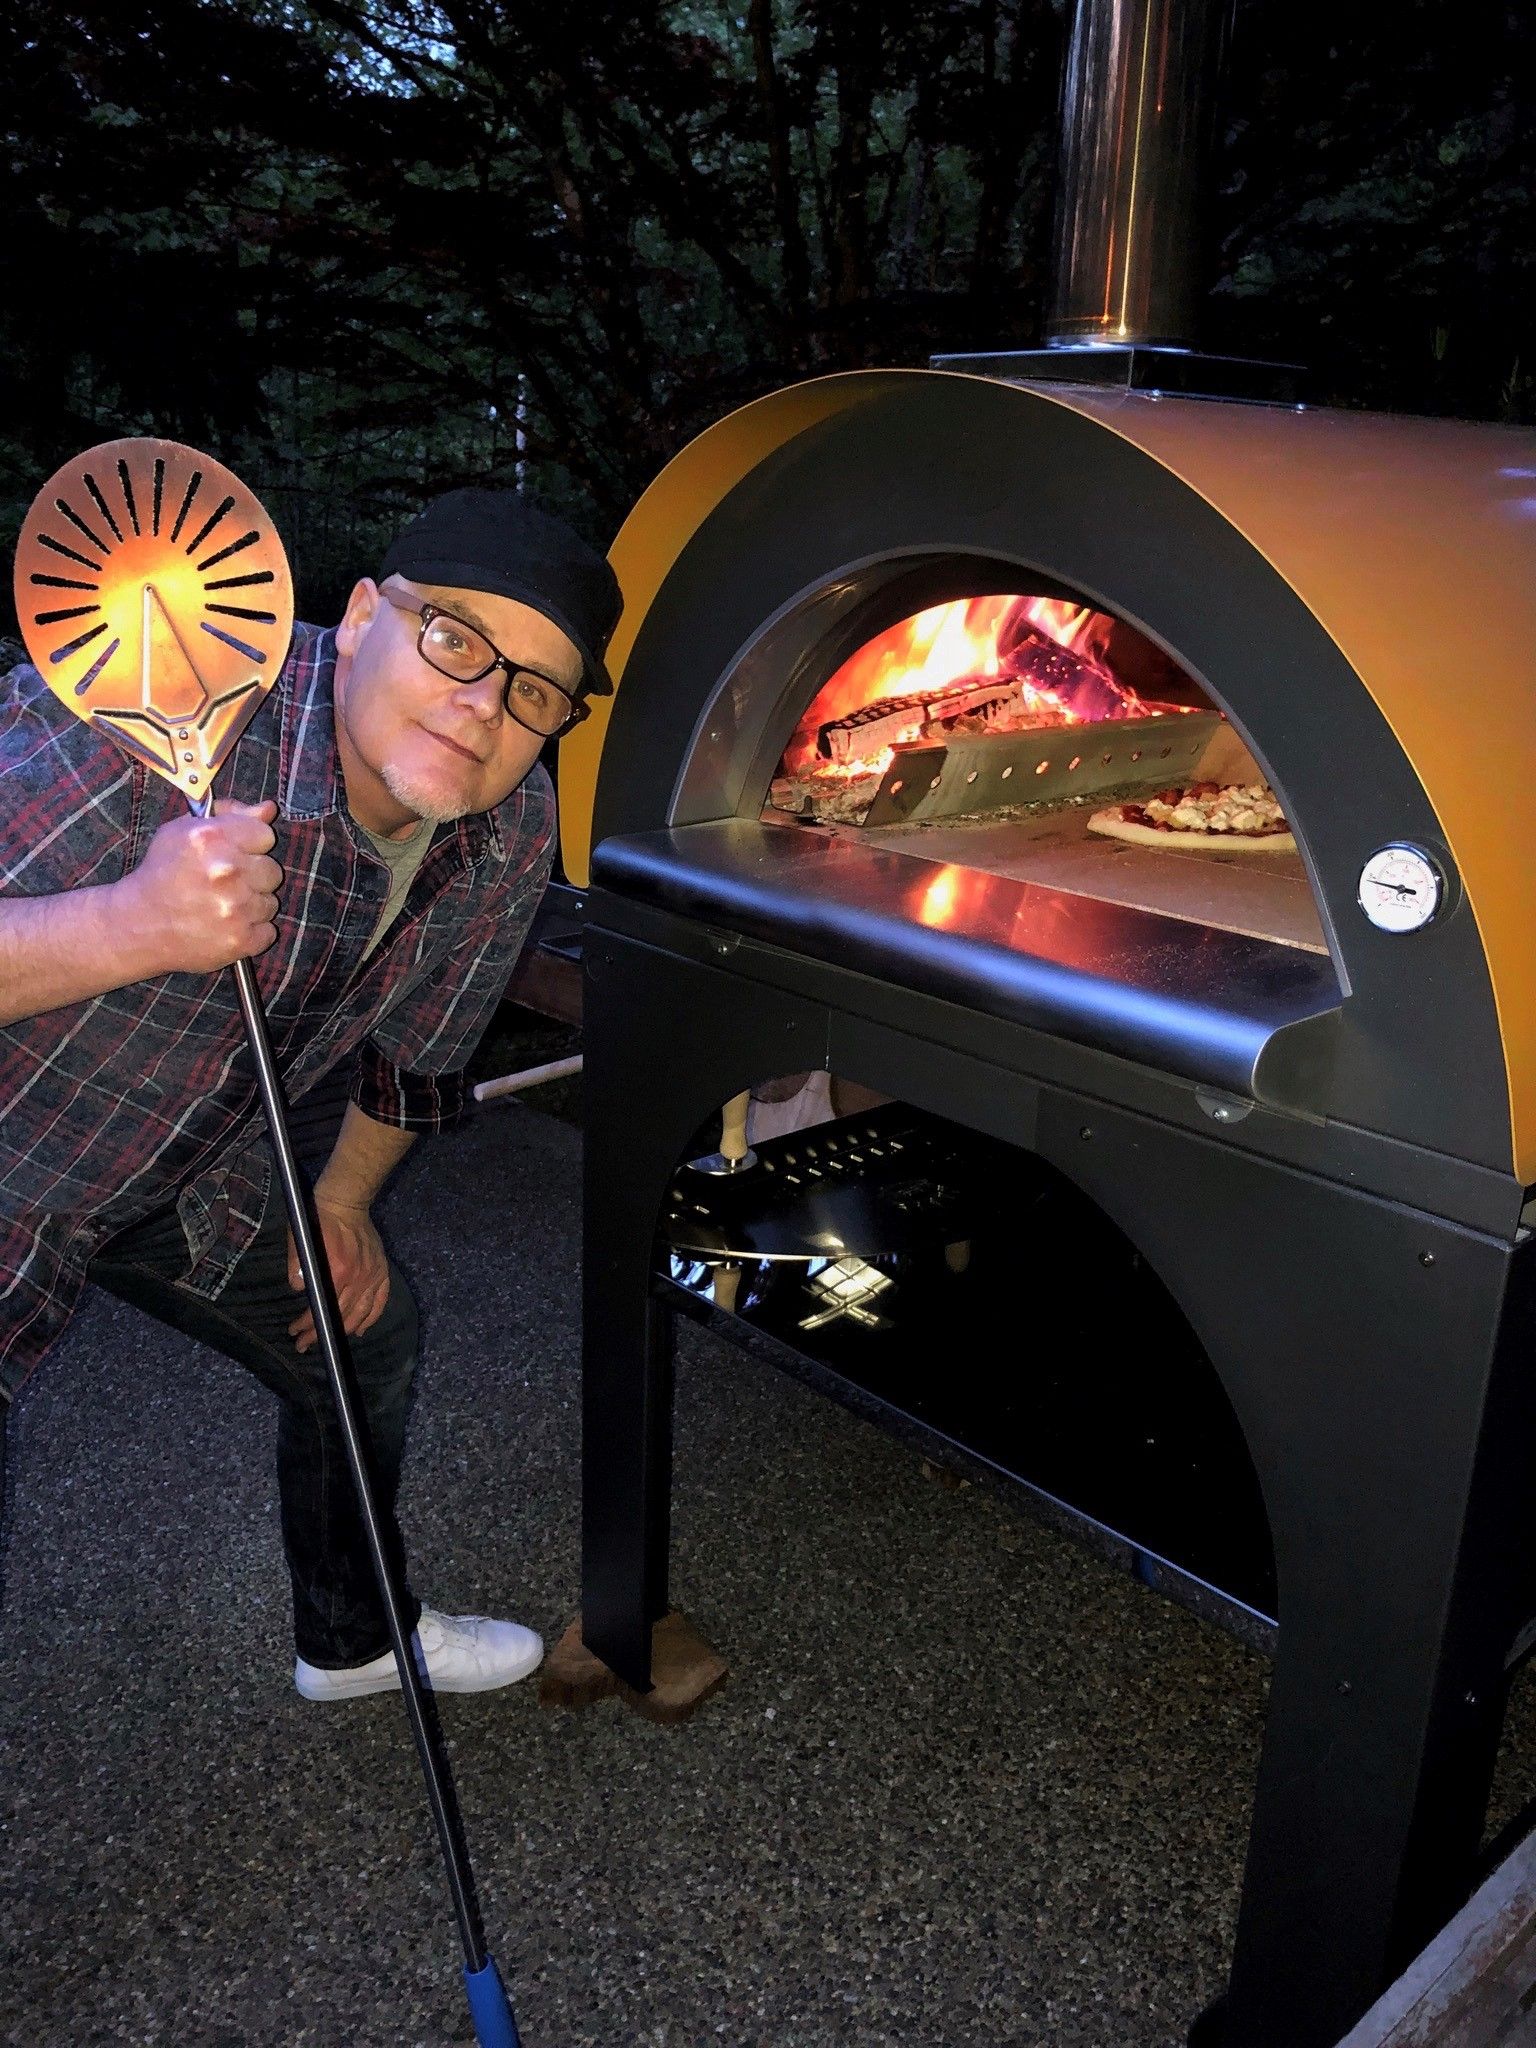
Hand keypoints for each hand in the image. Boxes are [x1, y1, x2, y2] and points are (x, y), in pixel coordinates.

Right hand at [119, 799, 282, 974]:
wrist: (138, 925)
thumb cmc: (161, 874)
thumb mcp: (182, 832)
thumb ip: (230, 815)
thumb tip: (268, 809)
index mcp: (212, 838)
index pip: (265, 834)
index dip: (252, 844)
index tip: (237, 853)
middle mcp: (227, 871)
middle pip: (273, 870)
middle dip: (253, 876)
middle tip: (226, 883)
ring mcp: (236, 908)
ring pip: (271, 902)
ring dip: (252, 905)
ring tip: (222, 905)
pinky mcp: (241, 940)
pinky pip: (268, 931)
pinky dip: (251, 931)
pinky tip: (226, 926)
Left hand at [287, 1198, 390, 1353]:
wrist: (346, 1202)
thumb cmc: (318, 1219)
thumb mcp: (297, 1240)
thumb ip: (295, 1266)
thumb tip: (297, 1288)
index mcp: (337, 1271)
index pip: (321, 1307)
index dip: (307, 1324)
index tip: (295, 1333)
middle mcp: (358, 1277)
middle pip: (340, 1314)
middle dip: (319, 1332)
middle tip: (304, 1344)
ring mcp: (372, 1275)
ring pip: (361, 1313)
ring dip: (343, 1330)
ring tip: (327, 1339)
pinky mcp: (382, 1271)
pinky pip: (380, 1301)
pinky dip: (371, 1318)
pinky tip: (360, 1330)